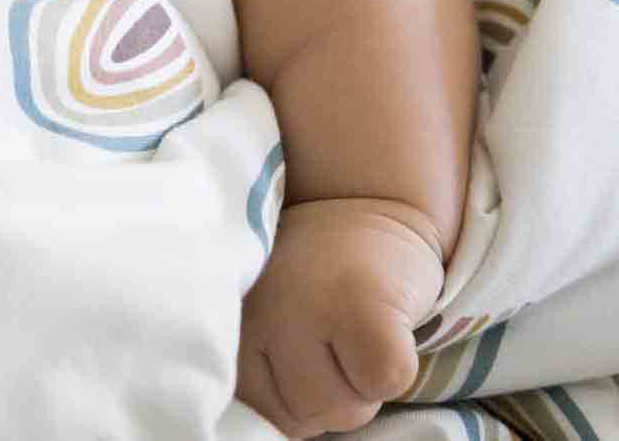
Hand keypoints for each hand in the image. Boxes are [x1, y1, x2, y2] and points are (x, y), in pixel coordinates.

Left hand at [235, 197, 444, 436]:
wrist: (363, 201)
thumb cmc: (310, 275)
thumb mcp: (262, 319)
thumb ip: (252, 370)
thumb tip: (238, 423)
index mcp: (222, 323)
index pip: (252, 412)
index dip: (288, 396)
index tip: (295, 352)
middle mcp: (254, 313)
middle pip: (300, 416)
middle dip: (326, 393)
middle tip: (331, 333)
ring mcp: (306, 307)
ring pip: (343, 409)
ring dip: (360, 384)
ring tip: (351, 327)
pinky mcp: (363, 308)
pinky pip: (385, 381)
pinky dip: (395, 367)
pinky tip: (383, 322)